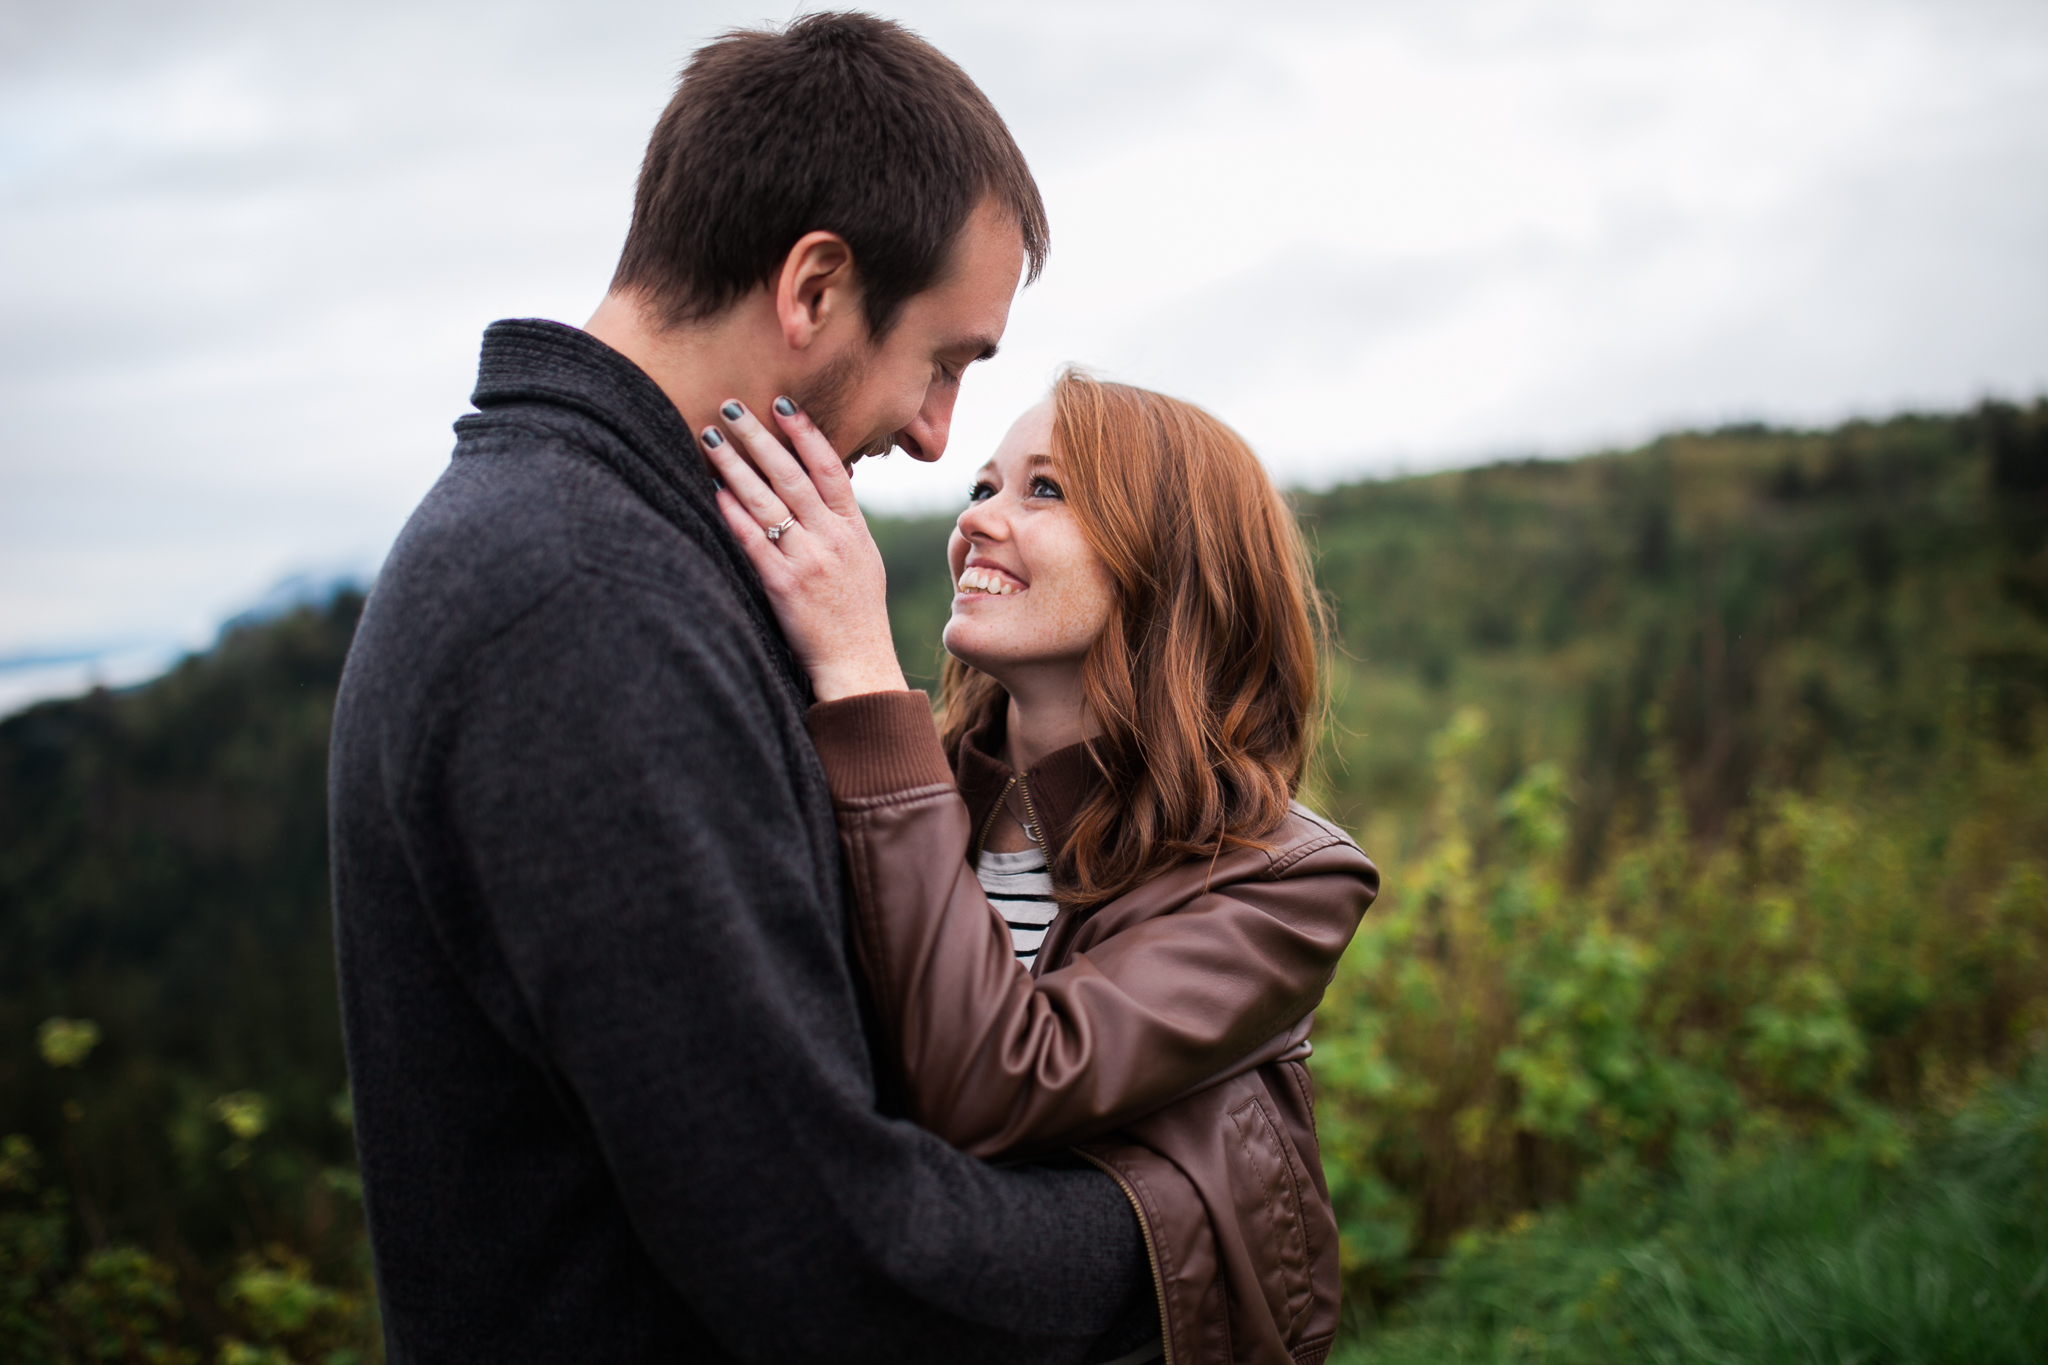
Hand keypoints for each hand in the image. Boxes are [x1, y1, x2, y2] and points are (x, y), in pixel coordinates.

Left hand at [699, 397, 909, 702]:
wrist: (858, 663)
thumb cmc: (857, 612)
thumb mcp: (864, 559)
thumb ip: (843, 520)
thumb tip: (827, 479)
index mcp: (853, 529)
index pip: (829, 468)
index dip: (805, 432)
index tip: (781, 402)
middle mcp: (832, 539)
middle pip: (791, 476)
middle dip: (760, 437)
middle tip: (731, 406)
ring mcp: (808, 562)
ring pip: (768, 503)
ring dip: (736, 466)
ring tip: (711, 438)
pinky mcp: (783, 587)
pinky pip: (754, 543)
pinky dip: (734, 515)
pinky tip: (715, 492)